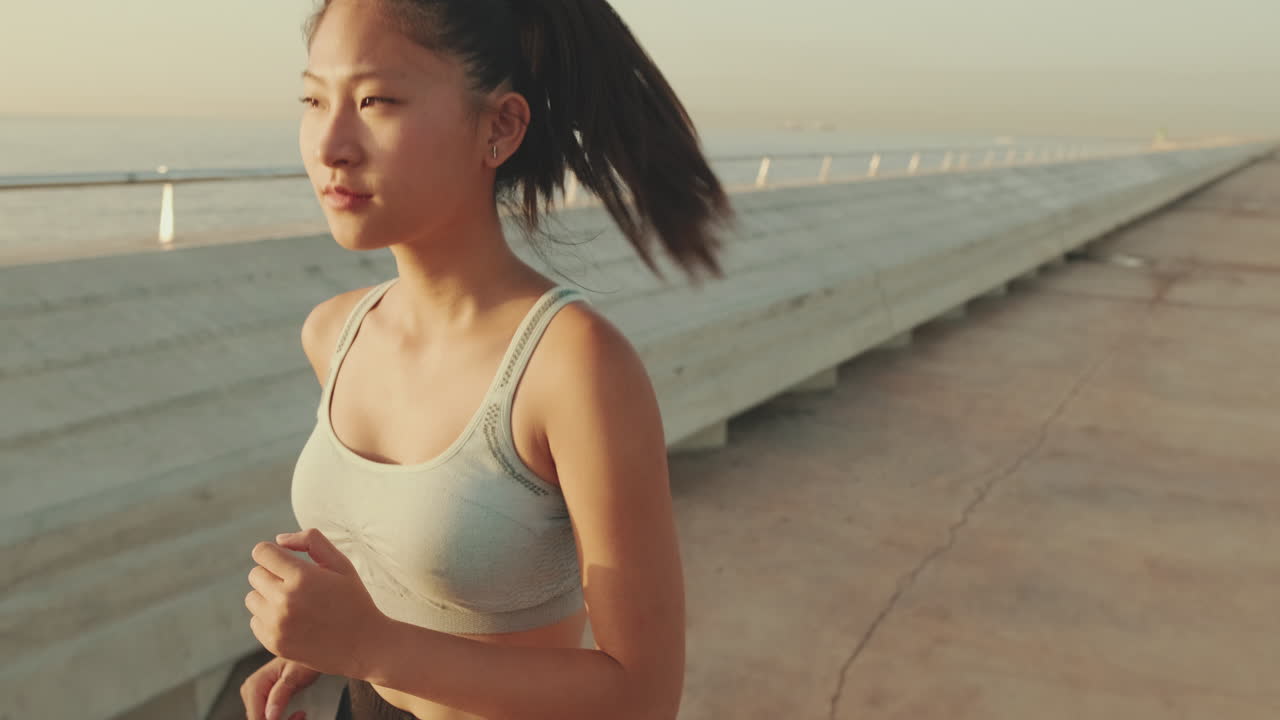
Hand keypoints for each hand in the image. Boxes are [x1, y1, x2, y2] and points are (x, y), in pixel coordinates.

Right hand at [240, 655, 320, 719]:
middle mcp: (251, 691)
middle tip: (299, 716)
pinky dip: (281, 719)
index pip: (256, 718)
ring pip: (262, 719)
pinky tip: (295, 714)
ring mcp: (255, 696)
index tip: (294, 718)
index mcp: (254, 685)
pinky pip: (268, 717)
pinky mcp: (263, 700)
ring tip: (299, 715)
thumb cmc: (302, 660)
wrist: (308, 652)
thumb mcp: (294, 676)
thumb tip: (270, 715)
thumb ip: (280, 695)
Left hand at [245, 528, 388, 678]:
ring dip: (267, 597)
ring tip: (294, 603)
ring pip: (252, 598)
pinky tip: (293, 621)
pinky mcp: (274, 643)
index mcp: (301, 577)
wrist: (364, 645)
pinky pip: (255, 621)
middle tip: (296, 584)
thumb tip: (279, 540)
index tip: (285, 560)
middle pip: (255, 574)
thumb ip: (311, 541)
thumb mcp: (341, 564)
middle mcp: (285, 600)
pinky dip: (269, 619)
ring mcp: (277, 624)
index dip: (273, 553)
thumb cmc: (353, 600)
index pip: (262, 552)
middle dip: (272, 574)